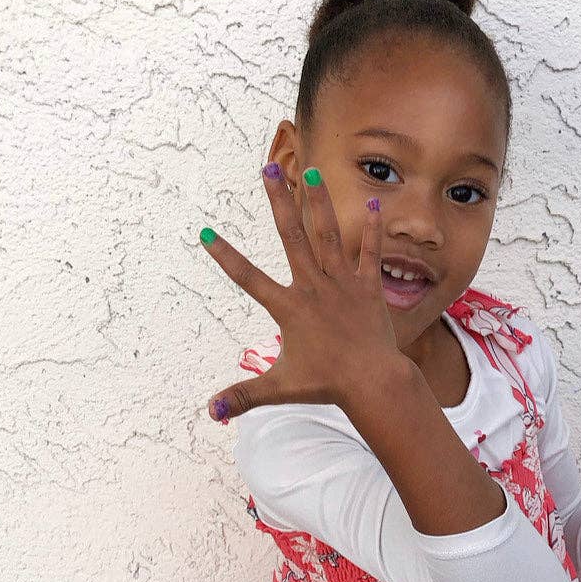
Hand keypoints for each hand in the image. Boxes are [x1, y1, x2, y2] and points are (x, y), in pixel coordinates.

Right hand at [199, 165, 399, 420]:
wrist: (373, 382)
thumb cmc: (326, 385)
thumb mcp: (278, 388)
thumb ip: (243, 396)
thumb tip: (210, 412)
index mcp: (290, 308)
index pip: (249, 278)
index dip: (225, 257)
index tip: (206, 232)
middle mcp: (314, 287)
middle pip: (291, 236)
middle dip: (278, 201)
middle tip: (267, 169)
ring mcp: (343, 284)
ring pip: (329, 234)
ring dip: (319, 201)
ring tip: (312, 170)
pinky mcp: (368, 287)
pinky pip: (369, 252)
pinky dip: (371, 230)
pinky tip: (374, 204)